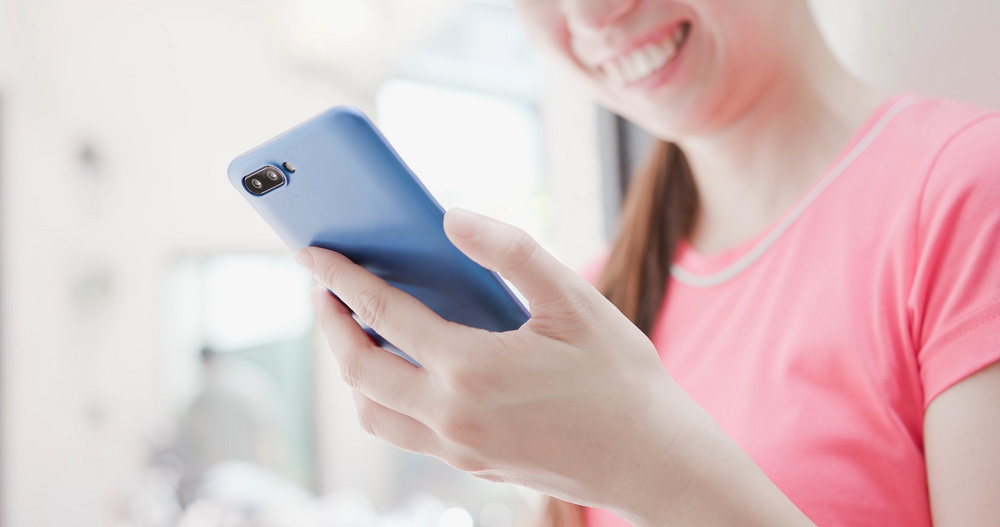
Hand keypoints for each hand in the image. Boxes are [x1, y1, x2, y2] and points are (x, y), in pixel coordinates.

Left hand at [295, 209, 801, 525]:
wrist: (654, 462)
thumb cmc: (622, 379)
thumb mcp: (574, 302)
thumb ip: (511, 252)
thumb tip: (453, 219)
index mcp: (471, 368)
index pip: (384, 314)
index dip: (341, 278)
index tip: (311, 254)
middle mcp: (452, 415)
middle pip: (359, 370)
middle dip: (331, 327)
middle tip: (324, 292)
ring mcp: (459, 447)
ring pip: (372, 414)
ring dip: (351, 371)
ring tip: (357, 333)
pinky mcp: (473, 464)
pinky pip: (404, 435)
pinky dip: (384, 400)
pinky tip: (407, 372)